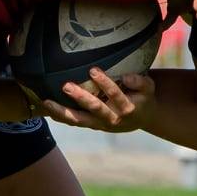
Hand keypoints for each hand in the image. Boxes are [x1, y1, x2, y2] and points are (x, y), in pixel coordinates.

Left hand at [39, 67, 154, 132]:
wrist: (142, 118)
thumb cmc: (143, 97)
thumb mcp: (149, 88)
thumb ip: (140, 82)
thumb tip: (126, 77)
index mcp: (128, 109)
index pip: (115, 95)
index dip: (104, 83)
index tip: (92, 70)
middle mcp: (113, 119)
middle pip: (95, 109)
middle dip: (80, 97)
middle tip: (66, 86)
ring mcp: (101, 124)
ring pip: (80, 120)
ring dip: (63, 112)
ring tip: (47, 102)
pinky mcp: (92, 125)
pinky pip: (75, 123)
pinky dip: (61, 117)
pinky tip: (48, 109)